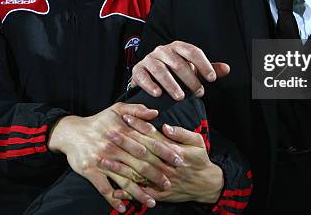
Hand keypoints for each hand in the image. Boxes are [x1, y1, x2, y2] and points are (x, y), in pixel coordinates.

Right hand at [48, 103, 167, 211]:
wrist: (71, 132)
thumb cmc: (98, 121)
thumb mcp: (117, 109)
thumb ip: (137, 110)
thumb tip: (156, 113)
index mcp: (123, 132)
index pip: (149, 143)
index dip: (164, 152)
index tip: (178, 159)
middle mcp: (114, 147)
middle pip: (140, 164)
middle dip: (156, 175)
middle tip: (169, 183)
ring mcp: (102, 160)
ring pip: (124, 179)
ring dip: (139, 192)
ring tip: (152, 202)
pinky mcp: (90, 171)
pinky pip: (104, 188)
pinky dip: (113, 199)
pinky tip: (123, 207)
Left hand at [109, 116, 223, 203]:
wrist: (207, 185)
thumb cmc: (200, 160)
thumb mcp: (197, 142)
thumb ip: (181, 133)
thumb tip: (165, 126)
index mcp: (174, 151)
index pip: (153, 137)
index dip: (139, 127)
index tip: (126, 118)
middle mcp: (166, 166)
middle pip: (141, 153)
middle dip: (124, 143)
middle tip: (109, 133)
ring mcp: (162, 181)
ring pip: (138, 173)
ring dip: (120, 167)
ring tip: (103, 159)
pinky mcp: (160, 194)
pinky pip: (141, 193)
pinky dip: (127, 193)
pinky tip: (114, 190)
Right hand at [131, 41, 229, 99]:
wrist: (149, 75)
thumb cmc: (174, 72)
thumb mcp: (192, 69)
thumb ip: (208, 69)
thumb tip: (227, 68)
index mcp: (178, 47)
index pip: (193, 52)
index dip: (204, 64)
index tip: (212, 78)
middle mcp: (163, 50)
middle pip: (178, 63)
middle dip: (190, 79)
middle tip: (199, 93)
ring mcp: (149, 59)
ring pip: (160, 70)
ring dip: (171, 84)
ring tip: (180, 97)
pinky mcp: (138, 70)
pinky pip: (144, 76)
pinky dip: (150, 85)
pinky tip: (158, 94)